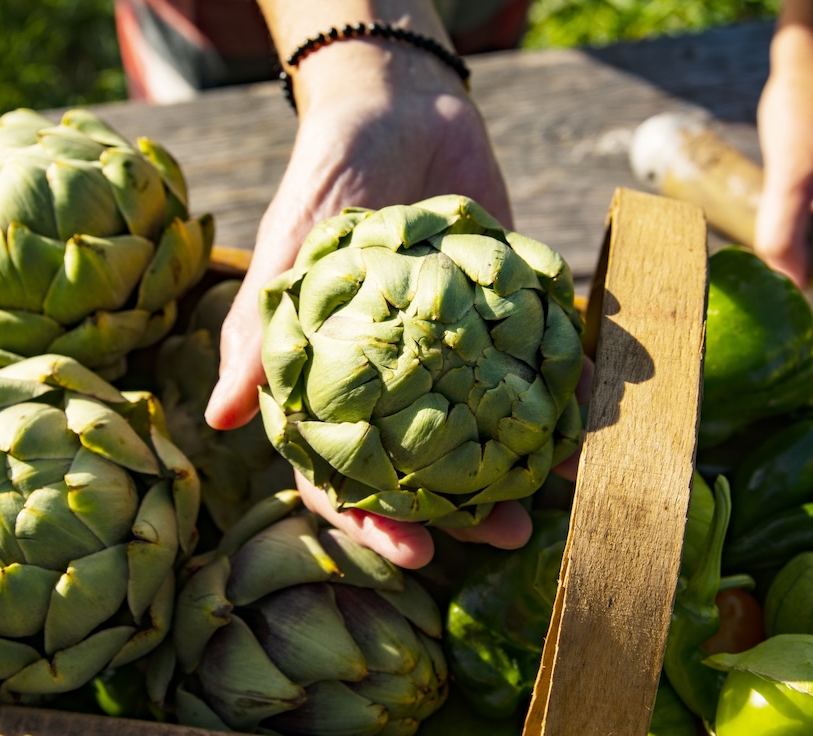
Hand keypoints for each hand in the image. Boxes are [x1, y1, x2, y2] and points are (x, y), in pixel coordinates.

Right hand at [204, 37, 515, 566]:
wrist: (402, 105)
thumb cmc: (329, 177)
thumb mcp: (290, 251)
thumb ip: (258, 332)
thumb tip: (220, 420)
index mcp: (338, 381)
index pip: (345, 474)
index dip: (375, 521)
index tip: (418, 553)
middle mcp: (399, 380)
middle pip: (428, 470)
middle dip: (467, 513)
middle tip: (510, 534)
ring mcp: (456, 353)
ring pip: (488, 430)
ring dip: (525, 464)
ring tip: (563, 487)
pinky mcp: (506, 315)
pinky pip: (536, 365)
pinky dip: (565, 392)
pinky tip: (592, 418)